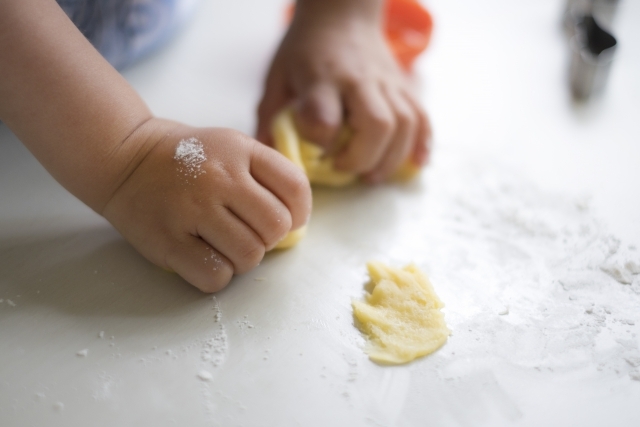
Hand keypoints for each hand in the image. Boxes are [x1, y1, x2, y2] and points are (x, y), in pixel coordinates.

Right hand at [102, 119, 311, 291]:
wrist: (123, 157)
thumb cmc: (185, 158)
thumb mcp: (230, 146)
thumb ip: (265, 173)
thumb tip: (295, 220)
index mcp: (239, 150)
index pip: (295, 187)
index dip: (300, 213)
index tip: (289, 221)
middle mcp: (218, 177)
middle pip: (275, 227)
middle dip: (268, 238)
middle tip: (248, 232)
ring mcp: (192, 209)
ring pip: (250, 255)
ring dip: (243, 259)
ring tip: (224, 244)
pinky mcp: (168, 241)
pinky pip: (216, 276)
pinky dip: (217, 275)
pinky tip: (205, 257)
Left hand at [256, 0, 431, 183]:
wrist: (341, 14)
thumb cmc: (305, 49)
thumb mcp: (277, 76)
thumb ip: (269, 116)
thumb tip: (267, 157)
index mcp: (322, 78)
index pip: (325, 118)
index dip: (320, 143)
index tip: (314, 152)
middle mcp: (359, 80)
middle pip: (377, 125)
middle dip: (362, 159)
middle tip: (344, 169)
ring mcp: (387, 83)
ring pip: (405, 125)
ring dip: (391, 159)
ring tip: (371, 175)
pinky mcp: (404, 87)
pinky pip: (423, 117)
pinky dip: (422, 144)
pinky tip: (416, 164)